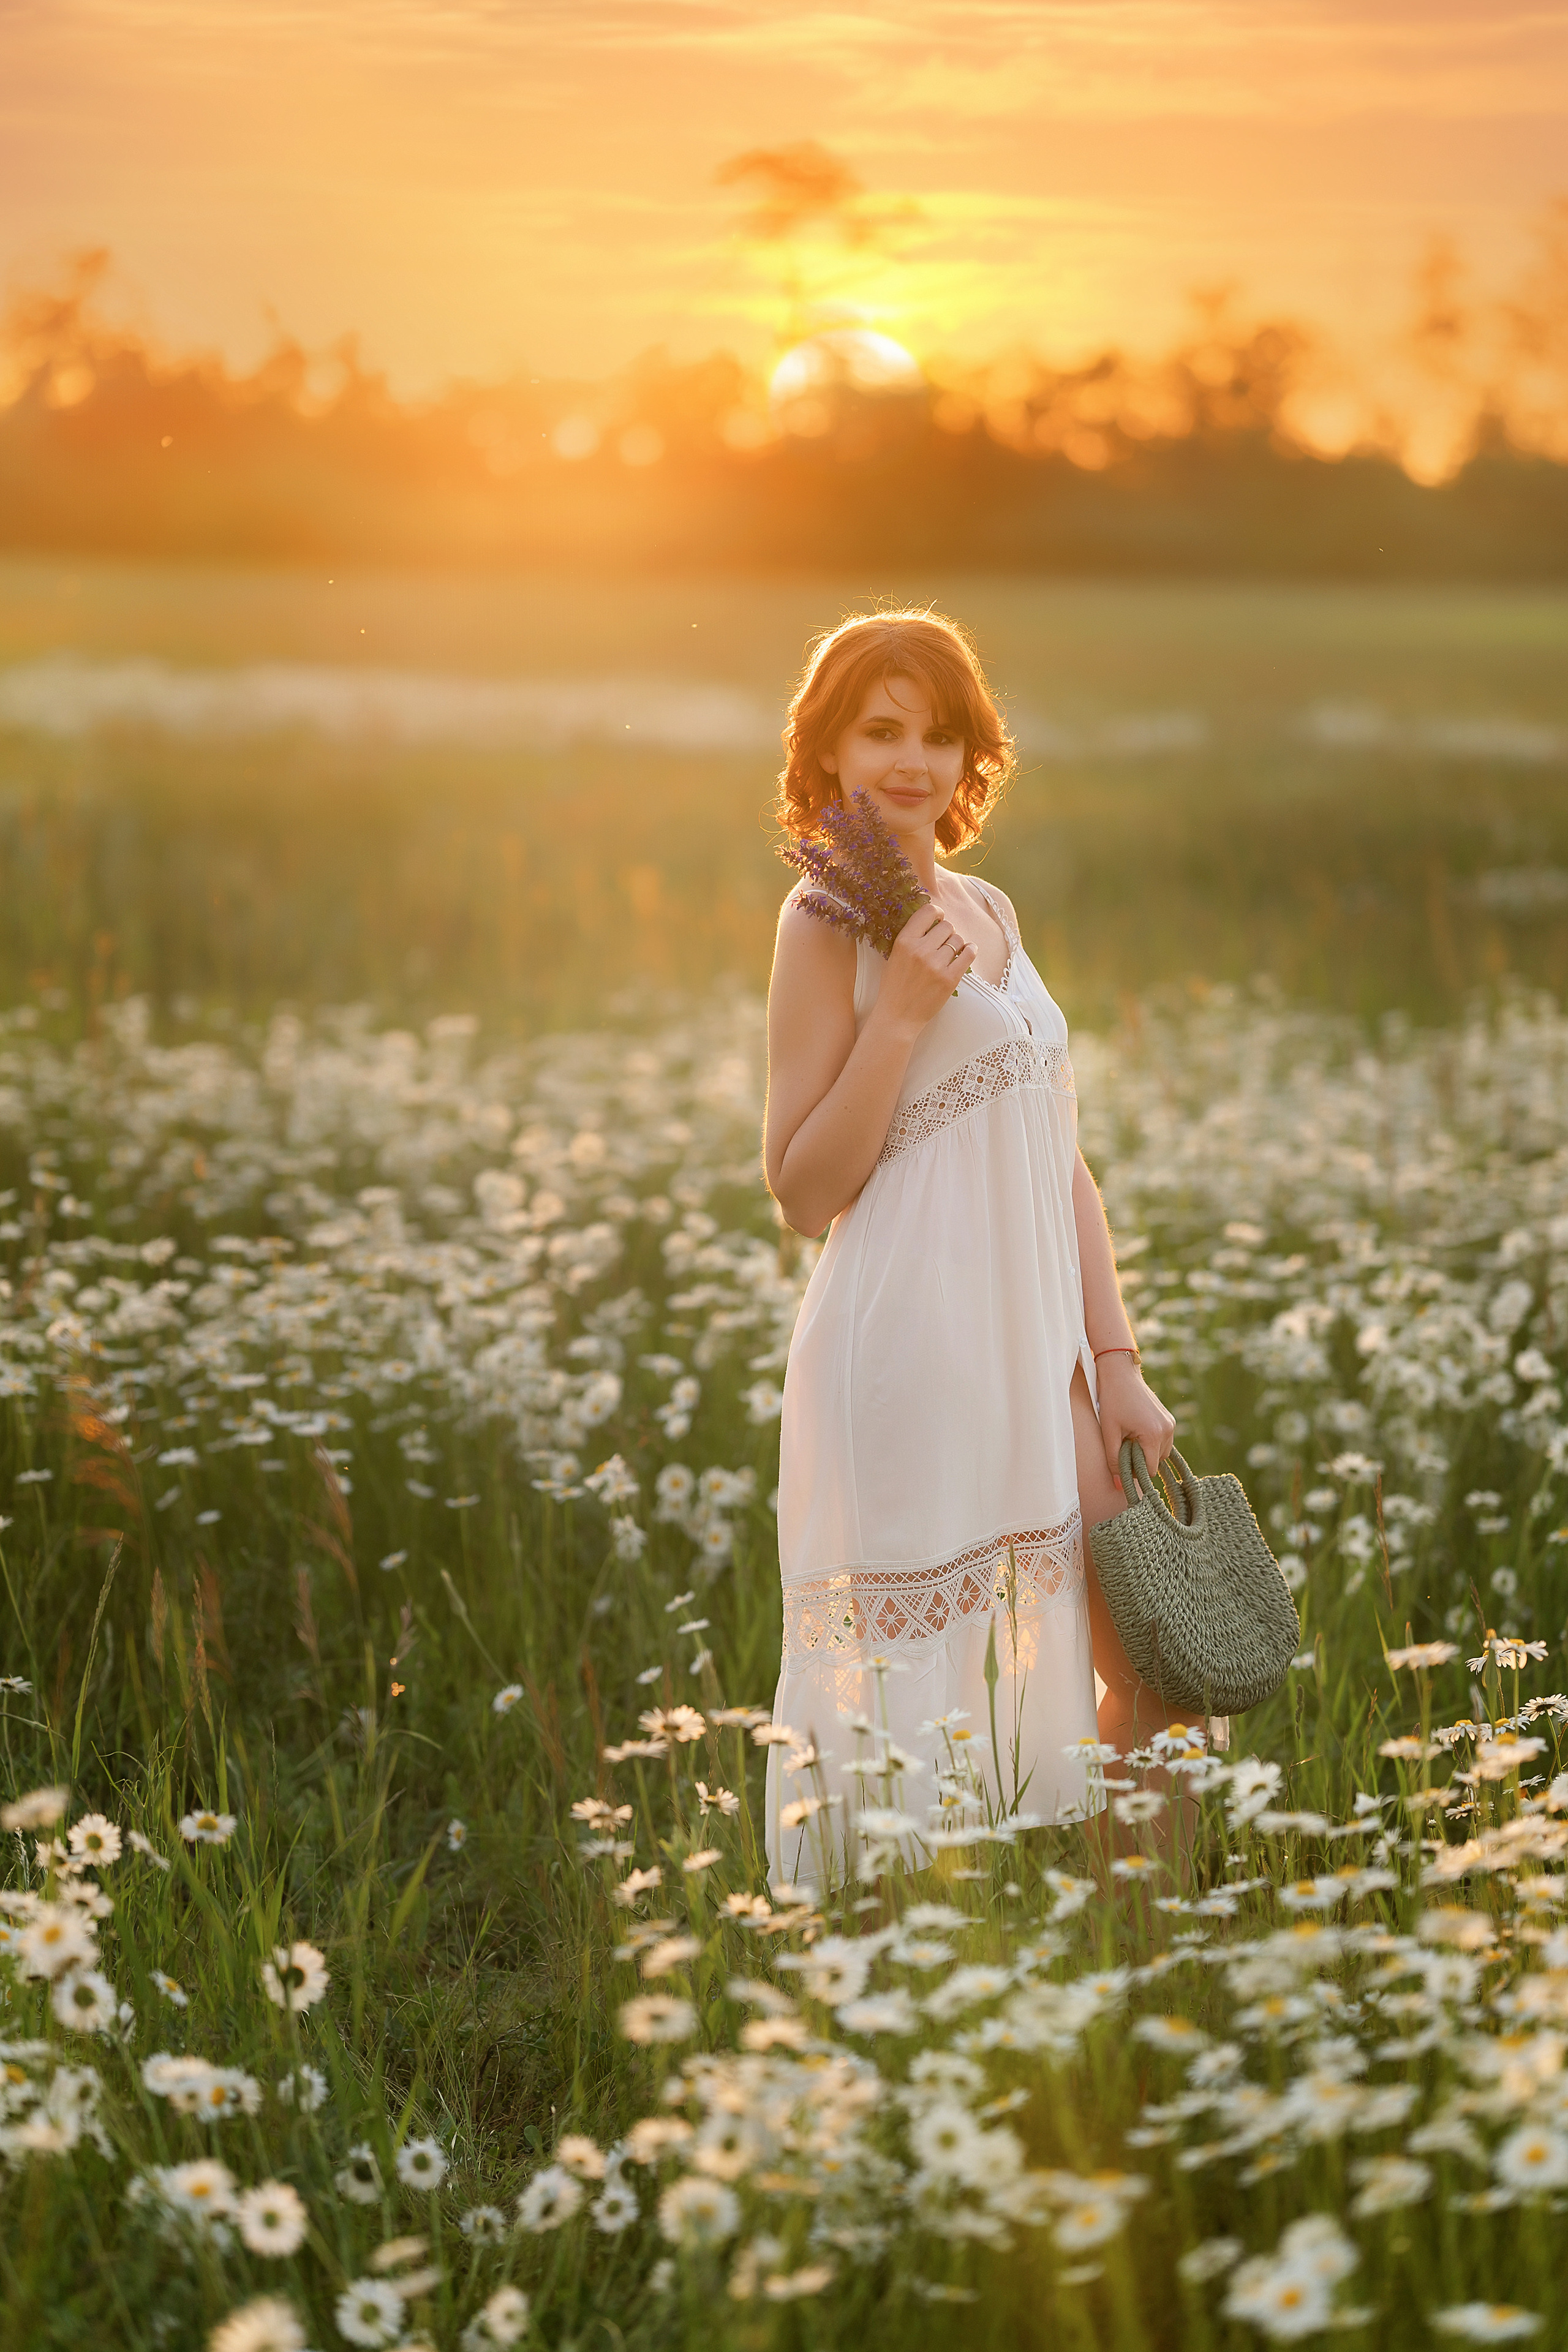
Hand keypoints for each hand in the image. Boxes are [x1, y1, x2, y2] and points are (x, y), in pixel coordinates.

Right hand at [877, 900, 975, 1033]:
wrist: (897, 1017)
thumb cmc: (895, 986)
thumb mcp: (895, 956)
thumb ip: (912, 938)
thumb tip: (933, 920)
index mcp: (904, 941)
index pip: (928, 911)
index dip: (937, 913)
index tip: (939, 919)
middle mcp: (920, 950)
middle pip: (946, 926)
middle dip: (947, 933)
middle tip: (943, 943)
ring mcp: (935, 965)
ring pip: (958, 940)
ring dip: (956, 945)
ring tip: (949, 955)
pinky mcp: (949, 979)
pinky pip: (968, 954)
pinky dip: (970, 951)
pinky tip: (966, 953)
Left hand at [1095, 1353, 1175, 1491]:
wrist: (1120, 1373)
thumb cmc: (1111, 1401)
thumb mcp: (1108, 1432)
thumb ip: (1114, 1461)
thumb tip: (1119, 1487)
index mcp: (1154, 1435)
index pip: (1149, 1470)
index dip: (1134, 1470)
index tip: (1121, 1460)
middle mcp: (1167, 1430)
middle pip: (1157, 1463)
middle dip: (1140, 1460)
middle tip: (1123, 1444)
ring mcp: (1171, 1424)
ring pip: (1161, 1453)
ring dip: (1146, 1451)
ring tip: (1129, 1435)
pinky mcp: (1169, 1419)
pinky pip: (1163, 1441)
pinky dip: (1150, 1442)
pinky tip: (1136, 1430)